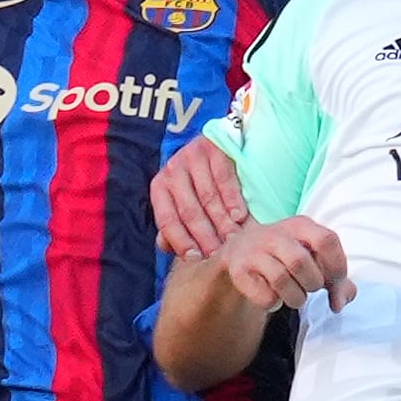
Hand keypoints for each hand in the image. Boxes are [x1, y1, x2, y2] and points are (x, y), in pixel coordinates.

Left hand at [151, 135, 251, 258]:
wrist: (217, 144)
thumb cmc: (198, 180)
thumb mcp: (182, 200)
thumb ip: (174, 225)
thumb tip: (165, 246)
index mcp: (161, 186)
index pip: (167, 219)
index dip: (181, 240)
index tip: (196, 257)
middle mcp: (173, 170)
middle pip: (189, 210)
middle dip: (205, 236)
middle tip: (218, 253)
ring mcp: (193, 156)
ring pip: (208, 197)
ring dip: (221, 222)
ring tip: (232, 240)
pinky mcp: (213, 147)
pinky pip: (223, 178)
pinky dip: (232, 199)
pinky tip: (239, 216)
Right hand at [222, 217, 353, 311]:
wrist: (241, 253)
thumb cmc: (287, 258)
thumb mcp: (314, 260)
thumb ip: (336, 280)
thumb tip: (340, 303)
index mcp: (301, 225)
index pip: (327, 240)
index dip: (337, 266)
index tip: (335, 283)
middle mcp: (276, 234)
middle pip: (302, 262)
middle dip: (313, 284)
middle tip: (308, 287)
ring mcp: (254, 251)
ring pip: (281, 280)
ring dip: (296, 298)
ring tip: (294, 296)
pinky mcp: (239, 270)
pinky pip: (265, 296)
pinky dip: (274, 304)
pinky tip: (274, 297)